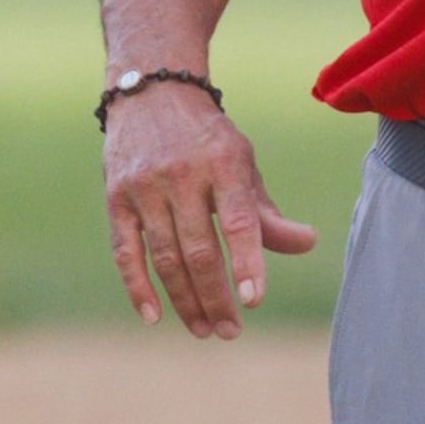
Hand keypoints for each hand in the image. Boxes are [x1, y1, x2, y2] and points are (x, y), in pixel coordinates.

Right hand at [104, 81, 317, 337]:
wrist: (152, 92)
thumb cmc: (208, 139)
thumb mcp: (243, 164)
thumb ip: (267, 211)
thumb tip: (308, 244)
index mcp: (224, 163)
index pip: (239, 221)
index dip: (247, 262)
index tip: (254, 300)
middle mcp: (183, 175)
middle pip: (199, 249)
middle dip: (216, 296)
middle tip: (229, 331)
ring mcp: (145, 187)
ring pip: (164, 257)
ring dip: (184, 300)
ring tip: (204, 329)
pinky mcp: (116, 198)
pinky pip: (125, 252)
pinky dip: (137, 287)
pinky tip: (155, 316)